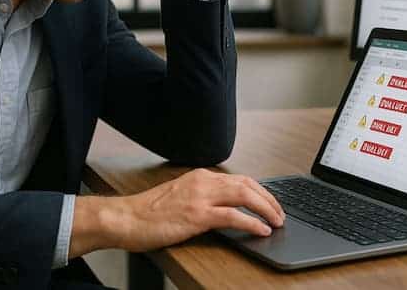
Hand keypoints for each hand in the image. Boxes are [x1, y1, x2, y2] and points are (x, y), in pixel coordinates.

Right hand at [70, 169, 284, 257]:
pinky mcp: (197, 215)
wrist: (125, 218)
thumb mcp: (180, 196)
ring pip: (245, 196)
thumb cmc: (149, 212)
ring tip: (277, 221)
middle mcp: (204, 182)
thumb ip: (202, 197)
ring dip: (266, 209)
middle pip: (248, 185)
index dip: (261, 191)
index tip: (271, 202)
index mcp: (200, 176)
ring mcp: (201, 197)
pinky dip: (252, 222)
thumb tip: (226, 208)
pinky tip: (262, 230)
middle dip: (269, 199)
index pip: (240, 179)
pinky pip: (233, 216)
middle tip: (281, 213)